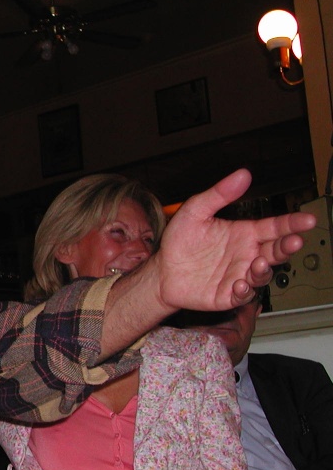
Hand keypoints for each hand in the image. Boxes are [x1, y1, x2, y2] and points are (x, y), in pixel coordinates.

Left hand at [153, 169, 314, 310]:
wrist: (161, 271)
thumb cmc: (179, 242)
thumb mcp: (194, 211)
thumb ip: (218, 194)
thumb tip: (242, 174)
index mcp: (244, 233)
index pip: (274, 227)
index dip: (292, 224)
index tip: (307, 219)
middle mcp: (246, 254)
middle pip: (276, 251)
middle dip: (288, 247)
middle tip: (294, 241)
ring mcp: (239, 275)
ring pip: (263, 274)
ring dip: (264, 270)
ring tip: (259, 263)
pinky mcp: (228, 295)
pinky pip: (243, 295)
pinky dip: (245, 291)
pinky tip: (239, 284)